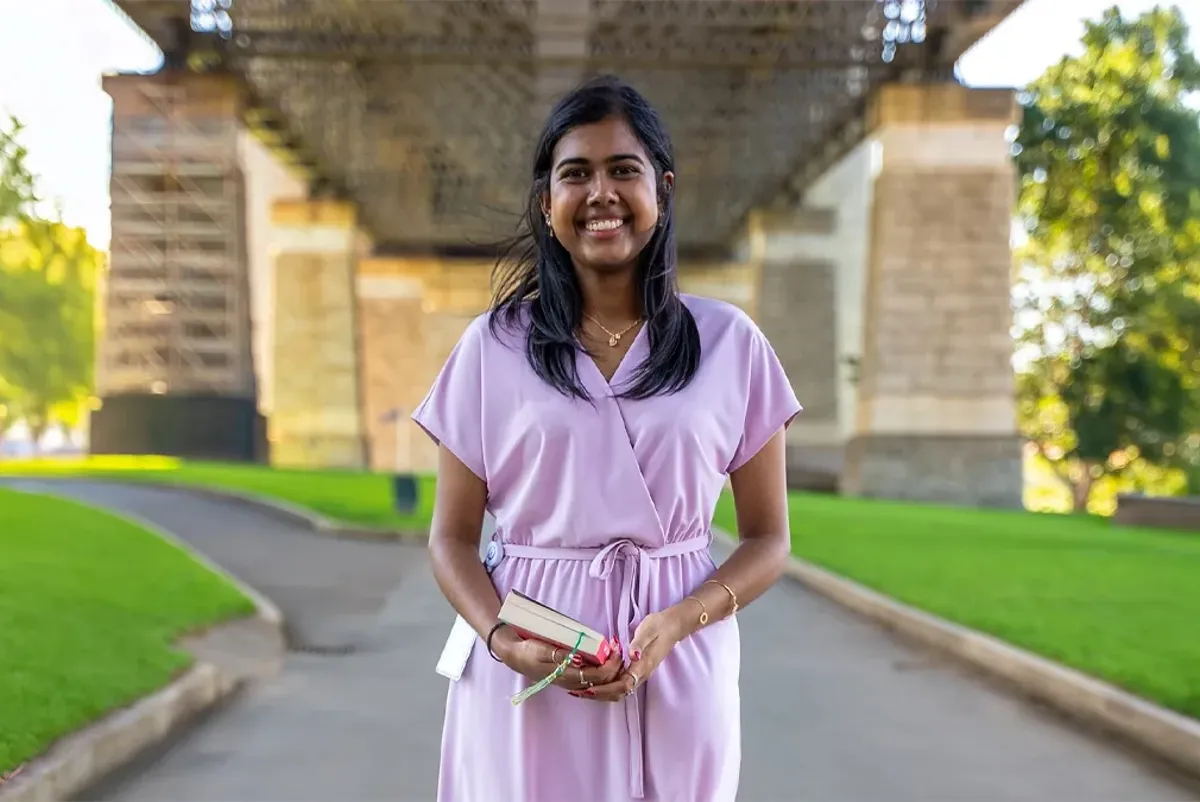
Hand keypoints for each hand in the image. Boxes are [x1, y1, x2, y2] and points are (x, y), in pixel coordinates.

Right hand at [492, 626, 622, 693]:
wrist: (514, 656)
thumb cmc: (528, 651)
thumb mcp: (541, 649)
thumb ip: (560, 655)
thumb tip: (579, 658)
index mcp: (565, 676)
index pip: (597, 676)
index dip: (610, 664)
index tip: (615, 649)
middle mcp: (570, 682)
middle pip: (601, 682)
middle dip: (614, 667)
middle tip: (618, 648)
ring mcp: (570, 681)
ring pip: (598, 682)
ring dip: (609, 669)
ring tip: (614, 652)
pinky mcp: (569, 677)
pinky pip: (590, 678)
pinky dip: (601, 669)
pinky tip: (603, 658)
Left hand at [586, 609, 683, 702]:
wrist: (672, 627)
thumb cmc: (659, 626)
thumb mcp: (648, 630)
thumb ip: (639, 643)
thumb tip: (633, 655)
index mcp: (643, 666)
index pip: (623, 685)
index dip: (606, 689)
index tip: (589, 689)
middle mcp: (641, 674)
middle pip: (618, 692)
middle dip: (599, 694)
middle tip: (578, 691)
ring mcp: (639, 674)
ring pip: (618, 691)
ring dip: (600, 692)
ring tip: (581, 689)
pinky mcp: (636, 671)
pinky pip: (619, 684)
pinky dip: (605, 686)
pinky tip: (593, 681)